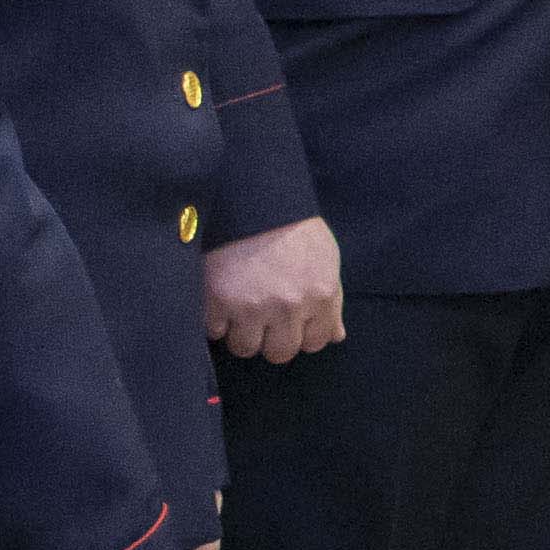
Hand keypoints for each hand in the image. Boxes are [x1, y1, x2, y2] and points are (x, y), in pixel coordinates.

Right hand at [201, 216, 345, 361]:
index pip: (315, 342)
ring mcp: (252, 306)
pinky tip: (220, 299)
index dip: (301, 334)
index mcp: (321, 295)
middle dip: (271, 339)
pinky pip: (213, 331)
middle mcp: (289, 307)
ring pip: (245, 348)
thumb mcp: (325, 257)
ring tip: (238, 307)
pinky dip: (214, 320)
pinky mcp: (217, 300)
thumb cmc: (292, 225)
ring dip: (240, 332)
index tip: (290, 322)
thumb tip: (335, 336)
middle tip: (262, 317)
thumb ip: (332, 300)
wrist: (249, 196)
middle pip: (280, 353)